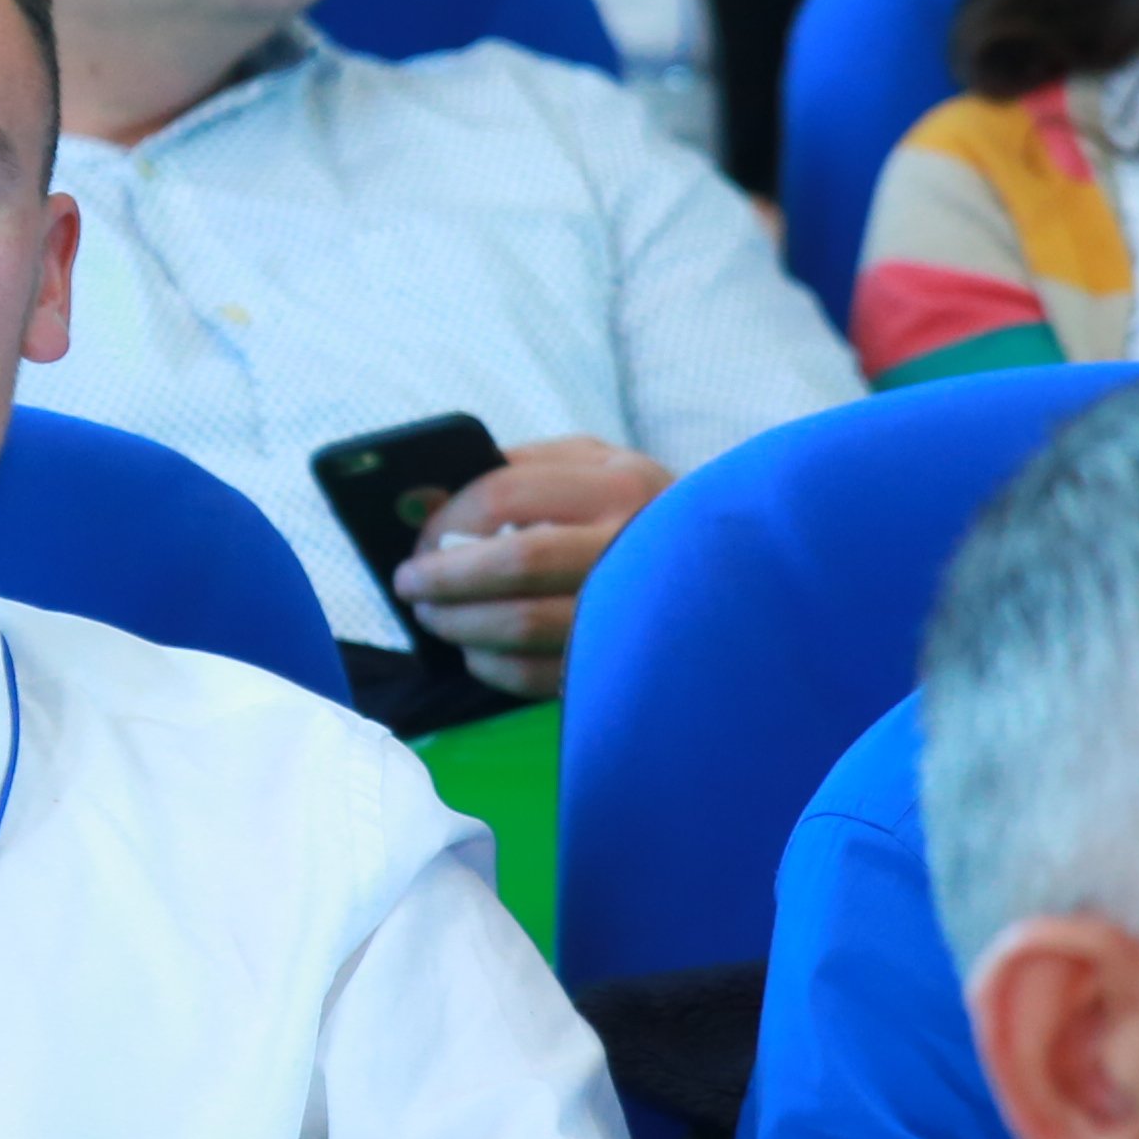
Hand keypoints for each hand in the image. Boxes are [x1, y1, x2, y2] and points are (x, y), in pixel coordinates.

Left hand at [391, 439, 670, 702]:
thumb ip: (516, 468)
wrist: (729, 568)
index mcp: (619, 481)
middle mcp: (635, 542)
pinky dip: (491, 666)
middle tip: (408, 585)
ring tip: (432, 617)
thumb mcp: (591, 465)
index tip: (417, 538)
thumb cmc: (631, 508)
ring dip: (459, 624)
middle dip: (443, 577)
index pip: (507, 494)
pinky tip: (474, 651)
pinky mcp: (626, 662)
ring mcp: (633, 608)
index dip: (447, 519)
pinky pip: (539, 674)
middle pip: (515, 563)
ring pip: (523, 626)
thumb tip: (425, 499)